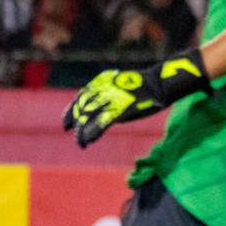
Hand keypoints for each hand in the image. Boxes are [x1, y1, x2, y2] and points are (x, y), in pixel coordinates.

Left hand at [63, 50, 211, 148]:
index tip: (65, 123)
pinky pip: (101, 123)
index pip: (80, 98)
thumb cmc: (141, 88)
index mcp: (101, 83)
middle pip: (81, 109)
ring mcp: (111, 99)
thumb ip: (105, 98)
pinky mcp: (120, 109)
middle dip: (74, 124)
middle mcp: (102, 90)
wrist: (159, 83)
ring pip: (88, 117)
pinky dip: (92, 133)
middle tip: (74, 136)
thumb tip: (95, 114)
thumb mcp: (118, 89)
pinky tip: (88, 140)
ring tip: (80, 142)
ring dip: (82, 132)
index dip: (70, 112)